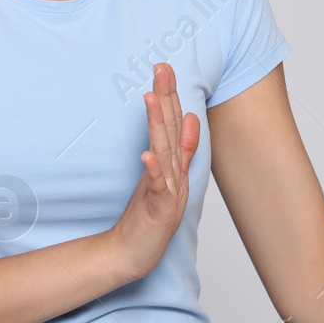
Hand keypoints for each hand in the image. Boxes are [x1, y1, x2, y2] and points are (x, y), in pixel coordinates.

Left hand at [106, 63, 199, 281]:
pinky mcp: (160, 211)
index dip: (171, 95)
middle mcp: (175, 174)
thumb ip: (182, 149)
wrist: (133, 253)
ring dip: (159, 125)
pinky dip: (153, 171)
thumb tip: (190, 117)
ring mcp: (169, 192)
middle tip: (162, 69)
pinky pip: (157, 188)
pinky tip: (147, 154)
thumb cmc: (149, 216)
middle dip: (168, 98)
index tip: (164, 69)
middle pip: (172, 131)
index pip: (174, 124)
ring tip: (152, 98)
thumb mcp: (165, 177)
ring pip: (165, 153)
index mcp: (175, 165)